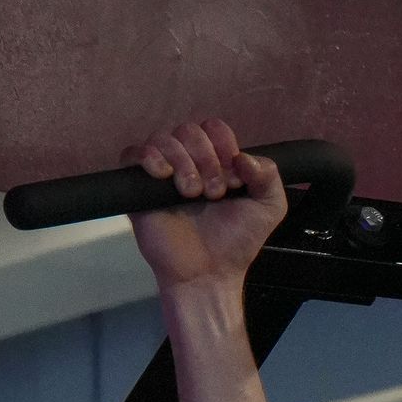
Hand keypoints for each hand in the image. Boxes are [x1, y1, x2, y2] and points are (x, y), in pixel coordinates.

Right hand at [123, 117, 289, 294]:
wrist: (209, 273)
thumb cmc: (236, 243)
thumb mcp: (269, 207)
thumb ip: (269, 175)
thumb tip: (243, 157)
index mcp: (216, 162)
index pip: (214, 129)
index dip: (224, 146)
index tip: (234, 179)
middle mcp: (188, 163)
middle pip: (189, 130)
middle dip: (205, 157)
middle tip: (214, 193)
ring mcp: (162, 174)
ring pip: (163, 138)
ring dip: (183, 162)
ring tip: (192, 194)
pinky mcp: (138, 188)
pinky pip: (132, 153)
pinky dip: (149, 157)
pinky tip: (164, 176)